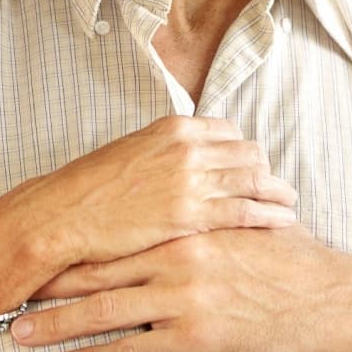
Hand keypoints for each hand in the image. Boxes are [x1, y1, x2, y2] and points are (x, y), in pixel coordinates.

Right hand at [0, 117, 298, 306]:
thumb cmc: (89, 192)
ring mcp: (191, 180)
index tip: (252, 168)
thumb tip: (184, 163)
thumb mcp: (130, 155)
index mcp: (173, 128)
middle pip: (249, 154)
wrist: (61, 216)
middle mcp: (188, 148)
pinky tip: (284, 222)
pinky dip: (270, 215)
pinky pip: (246, 211)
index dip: (244, 152)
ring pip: (254, 180)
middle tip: (276, 189)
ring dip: (278, 193)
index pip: (229, 132)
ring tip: (290, 206)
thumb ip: (163, 154)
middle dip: (265, 171)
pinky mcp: (191, 215)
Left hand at [9, 226, 351, 351]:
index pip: (113, 237)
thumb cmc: (288, 262)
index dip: (70, 246)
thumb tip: (180, 198)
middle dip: (46, 284)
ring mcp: (181, 303)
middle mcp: (174, 262)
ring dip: (54, 325)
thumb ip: (206, 212)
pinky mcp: (191, 343)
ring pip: (101, 314)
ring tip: (17, 333)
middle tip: (4, 291)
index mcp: (184, 229)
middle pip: (94, 273)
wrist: (325, 301)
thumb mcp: (244, 222)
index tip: (34, 251)